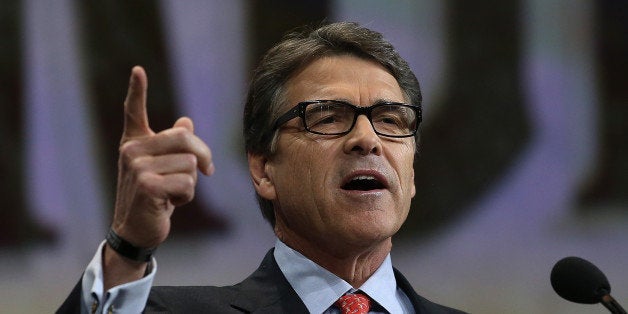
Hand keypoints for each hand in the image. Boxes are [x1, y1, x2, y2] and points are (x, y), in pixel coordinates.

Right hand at [111, 66, 213, 248]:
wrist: (135, 230)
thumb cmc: (153, 197)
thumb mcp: (161, 169)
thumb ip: (172, 146)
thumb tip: (186, 121)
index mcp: (134, 142)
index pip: (134, 112)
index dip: (137, 90)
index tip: (138, 70)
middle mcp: (132, 150)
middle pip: (185, 138)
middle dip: (203, 156)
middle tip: (208, 171)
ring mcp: (137, 167)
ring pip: (190, 164)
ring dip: (191, 183)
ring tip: (172, 193)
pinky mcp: (147, 185)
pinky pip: (188, 184)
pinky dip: (186, 197)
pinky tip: (169, 204)